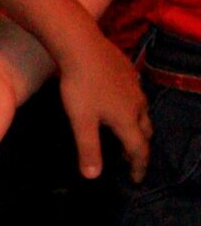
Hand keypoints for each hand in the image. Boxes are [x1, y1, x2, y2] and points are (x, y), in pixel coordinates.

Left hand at [55, 36, 151, 182]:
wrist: (82, 46)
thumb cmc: (80, 86)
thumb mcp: (81, 121)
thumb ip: (88, 148)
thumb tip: (93, 176)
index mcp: (127, 119)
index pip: (139, 150)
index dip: (138, 166)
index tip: (135, 178)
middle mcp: (137, 104)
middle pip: (145, 131)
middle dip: (139, 146)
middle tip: (127, 156)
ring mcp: (134, 85)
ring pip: (142, 111)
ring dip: (136, 125)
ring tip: (123, 131)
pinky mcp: (127, 70)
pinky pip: (134, 93)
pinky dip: (130, 105)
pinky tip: (117, 100)